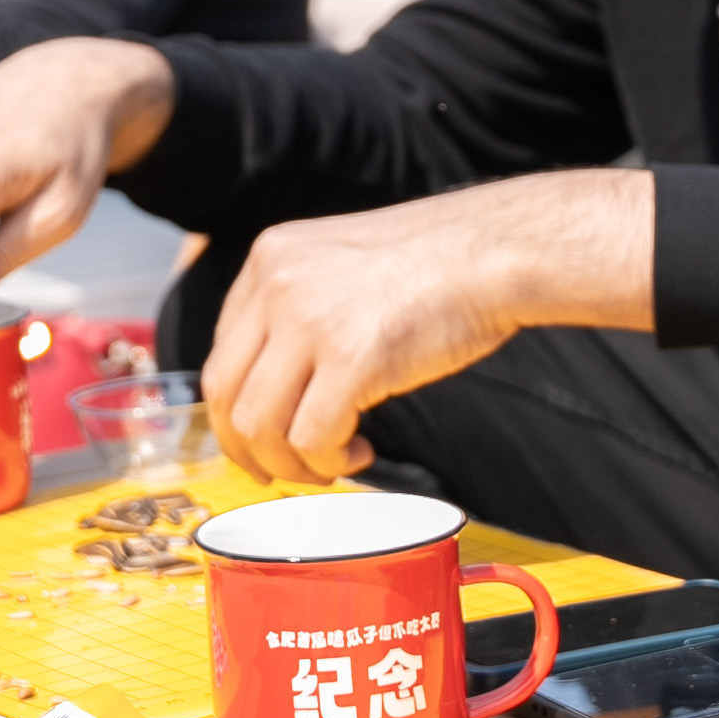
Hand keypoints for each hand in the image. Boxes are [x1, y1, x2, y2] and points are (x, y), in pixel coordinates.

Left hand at [197, 171, 651, 485]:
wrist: (496, 249)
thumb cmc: (440, 260)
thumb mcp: (344, 262)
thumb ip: (304, 304)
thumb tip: (286, 377)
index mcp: (271, 258)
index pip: (222, 351)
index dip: (238, 407)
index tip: (263, 433)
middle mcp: (278, 285)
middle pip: (225, 393)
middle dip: (247, 447)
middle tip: (279, 468)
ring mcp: (310, 321)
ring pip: (259, 425)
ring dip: (288, 463)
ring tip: (328, 463)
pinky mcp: (351, 359)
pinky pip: (310, 437)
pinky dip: (327, 461)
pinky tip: (357, 451)